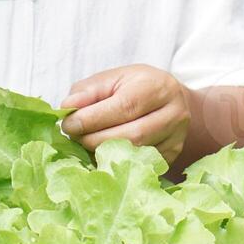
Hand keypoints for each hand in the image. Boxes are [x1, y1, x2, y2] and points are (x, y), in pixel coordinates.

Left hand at [59, 65, 192, 166]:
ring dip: (103, 153)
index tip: (68, 125)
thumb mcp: (111, 79)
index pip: (123, 107)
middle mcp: (173, 112)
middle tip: (74, 137)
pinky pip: (140, 164)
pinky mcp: (172, 155)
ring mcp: (176, 137)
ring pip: (136, 153)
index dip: (92, 119)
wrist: (169, 99)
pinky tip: (101, 154)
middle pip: (131, 135)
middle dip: (95, 139)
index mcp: (155, 86)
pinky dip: (116, 162)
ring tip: (85, 144)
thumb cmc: (134, 87)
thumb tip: (67, 107)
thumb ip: (88, 91)